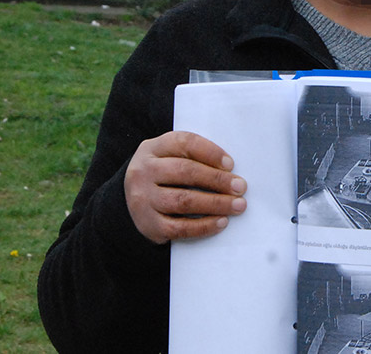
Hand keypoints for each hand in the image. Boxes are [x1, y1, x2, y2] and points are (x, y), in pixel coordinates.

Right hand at [124, 131, 246, 243]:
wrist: (131, 203)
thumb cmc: (163, 176)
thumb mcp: (169, 157)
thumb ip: (194, 156)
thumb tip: (231, 170)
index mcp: (153, 148)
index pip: (184, 143)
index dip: (210, 152)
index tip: (231, 164)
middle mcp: (144, 172)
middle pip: (185, 171)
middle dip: (217, 180)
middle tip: (240, 187)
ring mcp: (143, 199)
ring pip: (183, 200)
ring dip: (215, 203)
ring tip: (237, 205)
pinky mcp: (148, 224)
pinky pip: (179, 227)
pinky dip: (203, 226)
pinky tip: (221, 222)